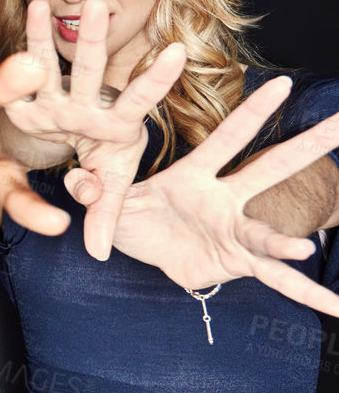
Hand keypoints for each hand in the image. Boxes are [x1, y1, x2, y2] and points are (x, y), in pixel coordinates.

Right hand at [0, 0, 186, 258]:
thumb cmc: (106, 169)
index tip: (176, 51)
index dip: (156, 78)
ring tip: (37, 4)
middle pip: (88, 70)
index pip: (139, 100)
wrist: (81, 152)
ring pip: (45, 63)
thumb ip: (105, 213)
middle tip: (96, 6)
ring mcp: (53, 99)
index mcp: (114, 124)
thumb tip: (98, 251)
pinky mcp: (25, 101)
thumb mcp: (110, 189)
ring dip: (37, 35)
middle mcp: (83, 103)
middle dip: (91, 39)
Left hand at [76, 76, 338, 314]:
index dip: (252, 112)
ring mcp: (235, 231)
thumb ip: (98, 190)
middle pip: (270, 169)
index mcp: (194, 174)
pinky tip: (335, 307)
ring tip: (303, 248)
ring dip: (289, 242)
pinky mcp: (238, 262)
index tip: (283, 84)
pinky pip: (273, 278)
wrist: (147, 250)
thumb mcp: (110, 199)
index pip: (226, 138)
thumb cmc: (134, 212)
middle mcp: (224, 198)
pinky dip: (305, 293)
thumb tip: (80, 185)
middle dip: (307, 147)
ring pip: (271, 234)